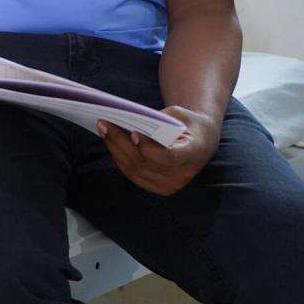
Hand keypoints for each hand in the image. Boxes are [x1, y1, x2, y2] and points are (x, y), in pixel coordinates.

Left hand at [98, 106, 220, 195]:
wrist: (200, 141)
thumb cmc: (187, 123)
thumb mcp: (179, 114)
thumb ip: (159, 120)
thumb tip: (129, 121)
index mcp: (194, 153)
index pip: (170, 157)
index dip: (149, 148)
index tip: (133, 133)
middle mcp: (184, 174)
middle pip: (145, 162)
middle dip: (120, 142)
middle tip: (104, 124)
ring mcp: (172, 185)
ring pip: (134, 169)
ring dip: (115, 149)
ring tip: (103, 129)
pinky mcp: (160, 188)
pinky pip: (133, 174)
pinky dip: (119, 158)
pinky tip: (110, 142)